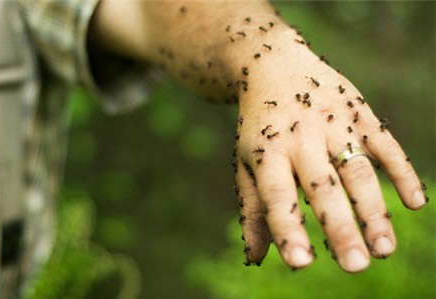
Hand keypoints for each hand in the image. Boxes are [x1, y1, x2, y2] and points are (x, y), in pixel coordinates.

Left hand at [234, 28, 427, 272]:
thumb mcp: (246, 163)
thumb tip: (254, 258)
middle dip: (340, 226)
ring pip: (358, 169)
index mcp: (268, 152)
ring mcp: (333, 122)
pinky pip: (385, 143)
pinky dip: (401, 170)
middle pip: (323, 186)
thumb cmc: (259, 126)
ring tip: (384, 249)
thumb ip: (253, 209)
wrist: (273, 64)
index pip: (277, 196)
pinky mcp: (359, 111)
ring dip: (374, 209)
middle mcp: (301, 137)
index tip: (300, 263)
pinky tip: (415, 202)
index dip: (288, 229)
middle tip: (355, 265)